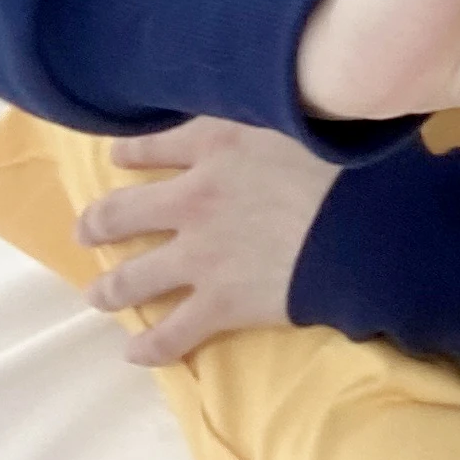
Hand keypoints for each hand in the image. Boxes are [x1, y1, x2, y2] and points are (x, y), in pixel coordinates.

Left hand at [75, 119, 339, 366]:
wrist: (372, 228)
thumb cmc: (357, 162)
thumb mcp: (314, 116)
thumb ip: (280, 115)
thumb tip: (285, 107)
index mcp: (219, 141)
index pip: (156, 143)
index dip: (132, 152)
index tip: (119, 158)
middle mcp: (196, 195)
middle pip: (124, 211)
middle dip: (99, 223)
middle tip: (87, 230)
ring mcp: (201, 254)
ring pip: (133, 277)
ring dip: (109, 287)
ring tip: (97, 295)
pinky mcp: (219, 302)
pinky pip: (171, 333)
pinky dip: (149, 347)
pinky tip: (134, 353)